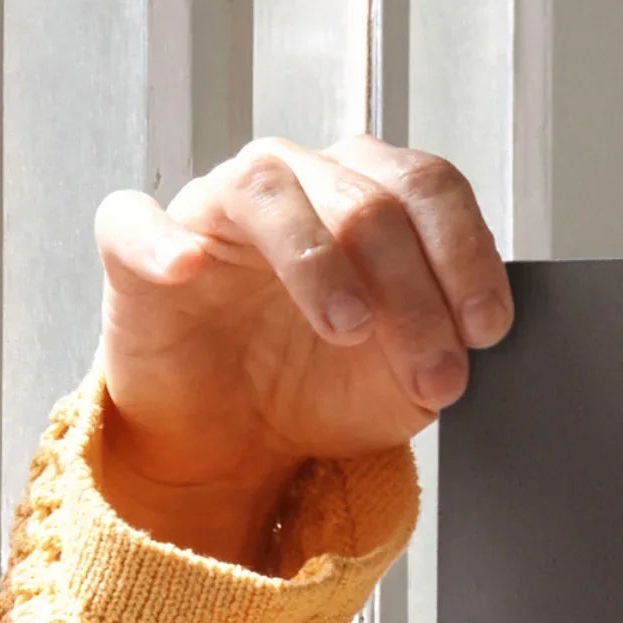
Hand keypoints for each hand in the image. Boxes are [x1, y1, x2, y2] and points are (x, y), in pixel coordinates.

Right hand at [90, 137, 511, 565]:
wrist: (236, 439)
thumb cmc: (320, 386)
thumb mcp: (407, 380)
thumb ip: (445, 345)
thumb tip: (473, 335)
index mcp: (368, 196)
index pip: (428, 188)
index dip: (465, 254)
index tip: (486, 329)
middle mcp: (296, 183)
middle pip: (365, 199)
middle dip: (412, 294)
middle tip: (433, 372)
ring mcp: (214, 208)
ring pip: (268, 190)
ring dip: (318, 261)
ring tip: (348, 329)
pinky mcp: (138, 249)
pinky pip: (136, 222)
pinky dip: (162, 240)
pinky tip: (189, 268)